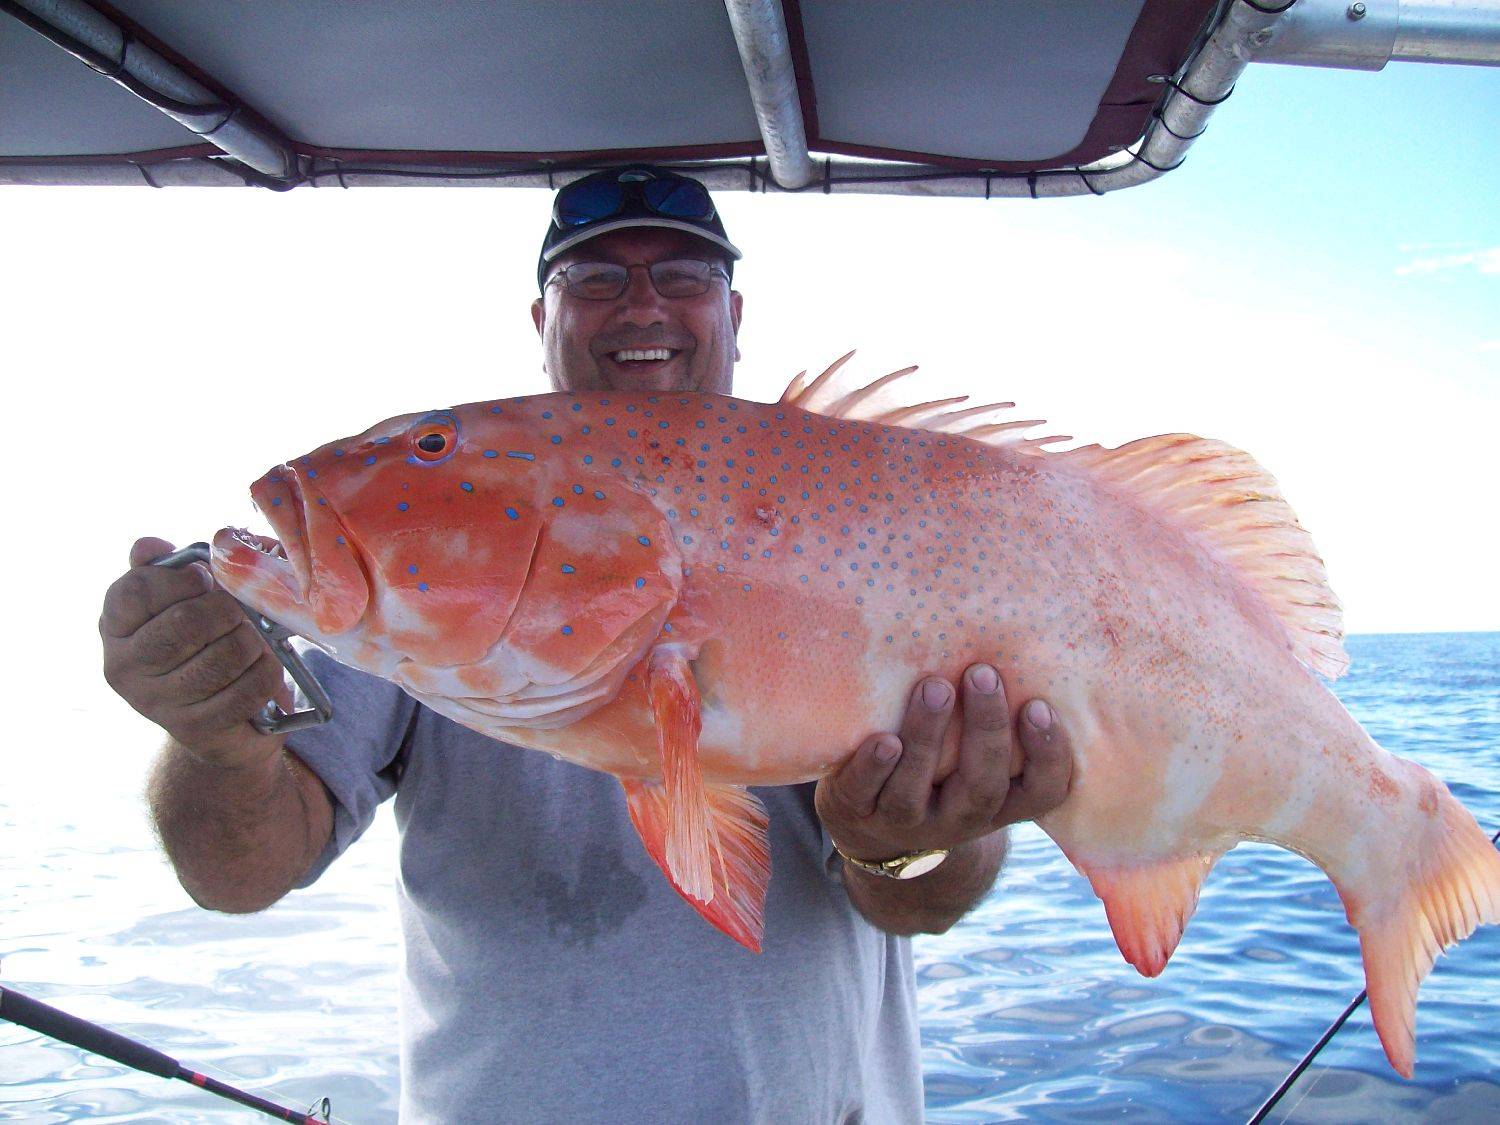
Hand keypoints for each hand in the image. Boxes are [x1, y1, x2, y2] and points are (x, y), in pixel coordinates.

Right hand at [101, 537, 287, 769]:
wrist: (220, 719)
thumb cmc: (200, 642)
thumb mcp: (180, 599)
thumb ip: (165, 567)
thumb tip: (148, 546)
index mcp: (115, 627)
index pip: (136, 591)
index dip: (181, 578)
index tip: (206, 577)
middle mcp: (125, 667)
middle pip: (186, 622)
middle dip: (228, 609)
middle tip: (241, 610)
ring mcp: (157, 703)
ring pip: (224, 656)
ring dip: (254, 641)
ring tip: (256, 638)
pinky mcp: (195, 730)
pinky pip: (248, 690)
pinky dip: (268, 672)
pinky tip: (264, 666)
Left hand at [814, 663, 1072, 861]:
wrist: (871, 824)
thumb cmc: (940, 768)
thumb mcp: (973, 755)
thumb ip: (992, 717)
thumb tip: (1010, 633)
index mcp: (1000, 801)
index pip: (1043, 790)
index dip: (1048, 755)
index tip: (1039, 706)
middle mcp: (960, 817)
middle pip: (982, 784)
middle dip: (986, 729)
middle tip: (982, 674)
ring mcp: (907, 819)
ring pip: (918, 788)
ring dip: (928, 736)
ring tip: (934, 688)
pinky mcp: (858, 811)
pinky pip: (865, 794)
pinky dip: (874, 768)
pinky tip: (883, 740)